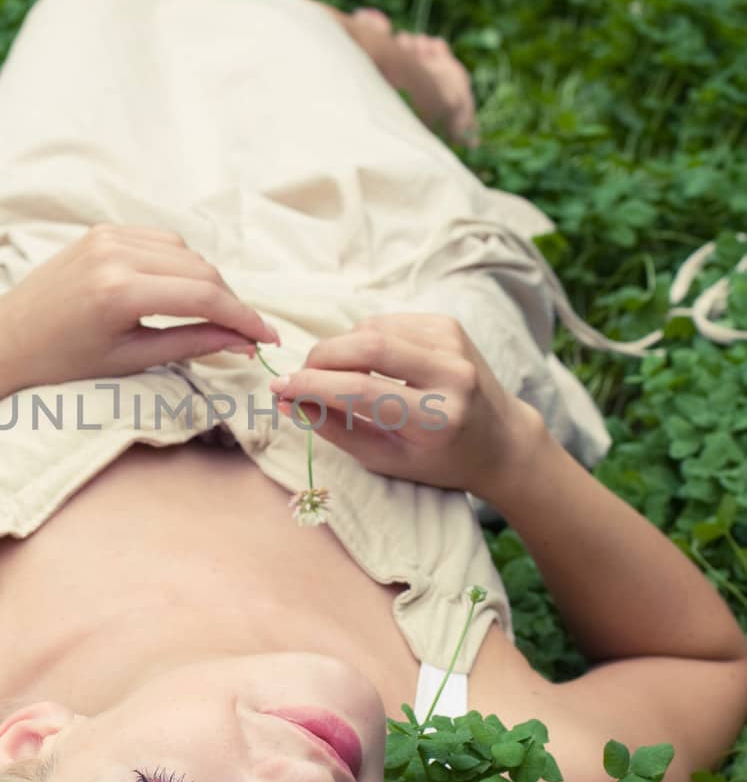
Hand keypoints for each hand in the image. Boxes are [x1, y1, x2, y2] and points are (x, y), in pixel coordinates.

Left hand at [0, 224, 279, 397]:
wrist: (5, 340)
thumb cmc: (62, 362)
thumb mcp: (132, 360)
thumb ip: (193, 344)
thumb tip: (243, 343)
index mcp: (119, 291)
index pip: (204, 296)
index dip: (244, 317)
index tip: (267, 338)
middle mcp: (115, 254)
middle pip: (201, 269)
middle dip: (230, 301)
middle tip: (247, 333)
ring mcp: (107, 236)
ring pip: (185, 252)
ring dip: (208, 280)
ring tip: (215, 315)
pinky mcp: (102, 231)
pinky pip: (161, 242)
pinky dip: (181, 263)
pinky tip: (182, 290)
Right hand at [270, 312, 540, 502]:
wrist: (501, 439)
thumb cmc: (439, 459)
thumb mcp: (386, 460)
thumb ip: (335, 429)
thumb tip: (286, 400)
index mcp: (437, 419)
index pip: (361, 391)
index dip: (312, 386)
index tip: (279, 388)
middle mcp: (451, 374)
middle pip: (366, 346)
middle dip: (319, 358)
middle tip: (301, 378)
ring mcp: (453, 343)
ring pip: (371, 328)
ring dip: (340, 349)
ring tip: (338, 376)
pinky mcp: (449, 325)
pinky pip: (386, 321)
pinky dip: (363, 338)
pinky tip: (370, 362)